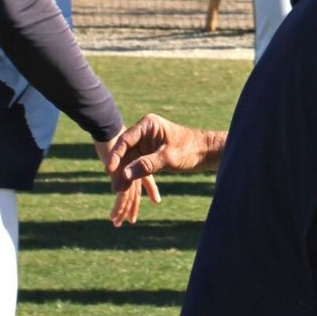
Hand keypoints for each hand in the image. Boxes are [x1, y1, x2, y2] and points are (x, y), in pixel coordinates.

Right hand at [103, 113, 223, 227]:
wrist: (206, 153)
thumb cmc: (191, 150)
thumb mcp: (168, 158)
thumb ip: (147, 165)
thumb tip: (125, 174)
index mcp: (148, 125)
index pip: (126, 140)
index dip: (116, 156)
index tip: (109, 170)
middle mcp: (144, 132)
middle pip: (126, 151)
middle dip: (120, 170)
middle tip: (115, 187)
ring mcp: (146, 142)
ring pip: (129, 160)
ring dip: (124, 175)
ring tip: (118, 190)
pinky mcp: (149, 153)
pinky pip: (136, 164)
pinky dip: (132, 175)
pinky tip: (126, 187)